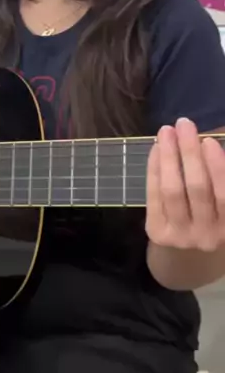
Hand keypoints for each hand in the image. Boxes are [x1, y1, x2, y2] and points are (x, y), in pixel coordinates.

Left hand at [146, 117, 224, 251]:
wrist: (186, 248)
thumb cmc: (211, 213)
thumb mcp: (219, 199)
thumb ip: (217, 173)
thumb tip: (206, 142)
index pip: (224, 195)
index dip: (217, 167)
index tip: (208, 140)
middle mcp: (208, 236)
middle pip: (197, 188)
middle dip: (189, 153)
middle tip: (184, 124)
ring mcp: (181, 237)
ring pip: (172, 191)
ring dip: (168, 156)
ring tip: (166, 132)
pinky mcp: (158, 233)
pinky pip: (154, 195)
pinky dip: (154, 169)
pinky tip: (156, 149)